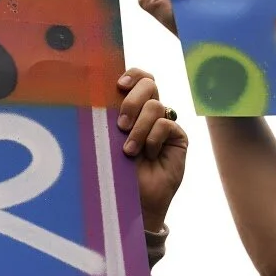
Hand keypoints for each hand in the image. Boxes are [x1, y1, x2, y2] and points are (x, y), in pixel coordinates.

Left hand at [117, 68, 187, 233]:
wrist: (132, 200)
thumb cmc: (114, 171)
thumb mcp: (107, 140)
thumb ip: (108, 117)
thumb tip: (97, 94)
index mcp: (132, 107)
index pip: (139, 78)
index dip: (133, 75)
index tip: (118, 85)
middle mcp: (150, 112)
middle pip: (149, 84)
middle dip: (132, 101)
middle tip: (120, 125)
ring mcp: (165, 123)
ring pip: (156, 106)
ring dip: (139, 128)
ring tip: (129, 150)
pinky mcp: (178, 137)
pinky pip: (167, 124)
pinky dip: (153, 138)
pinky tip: (148, 155)